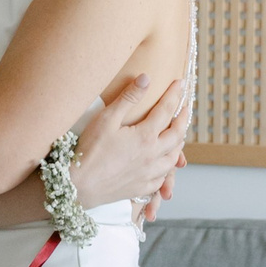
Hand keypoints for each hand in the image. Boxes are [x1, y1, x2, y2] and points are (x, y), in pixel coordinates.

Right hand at [72, 74, 186, 213]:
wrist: (79, 186)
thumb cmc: (89, 151)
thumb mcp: (106, 119)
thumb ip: (128, 98)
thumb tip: (146, 78)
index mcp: (145, 136)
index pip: (166, 110)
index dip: (174, 95)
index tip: (180, 83)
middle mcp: (152, 156)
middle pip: (177, 134)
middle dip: (183, 118)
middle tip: (186, 108)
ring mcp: (148, 174)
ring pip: (173, 158)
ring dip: (179, 143)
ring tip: (179, 135)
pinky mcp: (141, 188)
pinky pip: (162, 178)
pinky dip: (168, 168)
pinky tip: (164, 164)